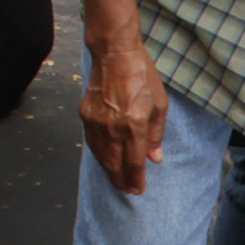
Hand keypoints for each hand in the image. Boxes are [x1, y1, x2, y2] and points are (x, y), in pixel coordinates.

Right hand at [79, 24, 168, 195]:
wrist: (115, 54)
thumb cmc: (141, 76)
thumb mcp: (159, 105)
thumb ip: (155, 134)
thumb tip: (154, 158)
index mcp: (134, 126)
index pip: (134, 162)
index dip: (136, 179)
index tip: (138, 190)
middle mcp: (113, 128)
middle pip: (115, 164)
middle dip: (122, 181)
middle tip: (127, 190)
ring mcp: (97, 122)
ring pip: (101, 156)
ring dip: (109, 171)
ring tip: (117, 179)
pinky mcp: (85, 115)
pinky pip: (91, 142)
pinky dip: (99, 155)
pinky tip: (105, 159)